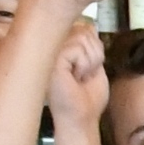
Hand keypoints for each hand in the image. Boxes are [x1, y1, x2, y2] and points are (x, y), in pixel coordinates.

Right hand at [47, 20, 108, 136]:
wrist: (80, 118)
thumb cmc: (86, 98)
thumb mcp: (94, 64)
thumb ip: (91, 44)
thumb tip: (89, 25)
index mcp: (59, 46)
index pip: (84, 26)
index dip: (95, 46)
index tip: (90, 67)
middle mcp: (51, 46)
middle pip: (85, 29)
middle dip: (95, 53)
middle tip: (85, 73)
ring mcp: (48, 51)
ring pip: (83, 37)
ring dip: (90, 61)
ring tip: (79, 75)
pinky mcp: (48, 58)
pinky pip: (77, 48)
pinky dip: (84, 64)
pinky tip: (75, 77)